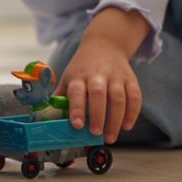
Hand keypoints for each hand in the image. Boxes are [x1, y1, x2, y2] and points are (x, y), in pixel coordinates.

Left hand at [58, 7, 147, 143]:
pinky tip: (127, 126)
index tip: (76, 125)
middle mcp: (98, 75)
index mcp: (79, 76)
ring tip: (110, 137)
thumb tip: (46, 117)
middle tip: (95, 133)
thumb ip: (60, 96)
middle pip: (99, 94)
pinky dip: (133, 112)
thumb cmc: (83, 67)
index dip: (76, 108)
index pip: (76, 92)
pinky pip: (135, 96)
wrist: (104, 44)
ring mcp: (116, 77)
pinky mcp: (130, 79)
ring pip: (119, 98)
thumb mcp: (68, 76)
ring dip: (115, 119)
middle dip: (97, 115)